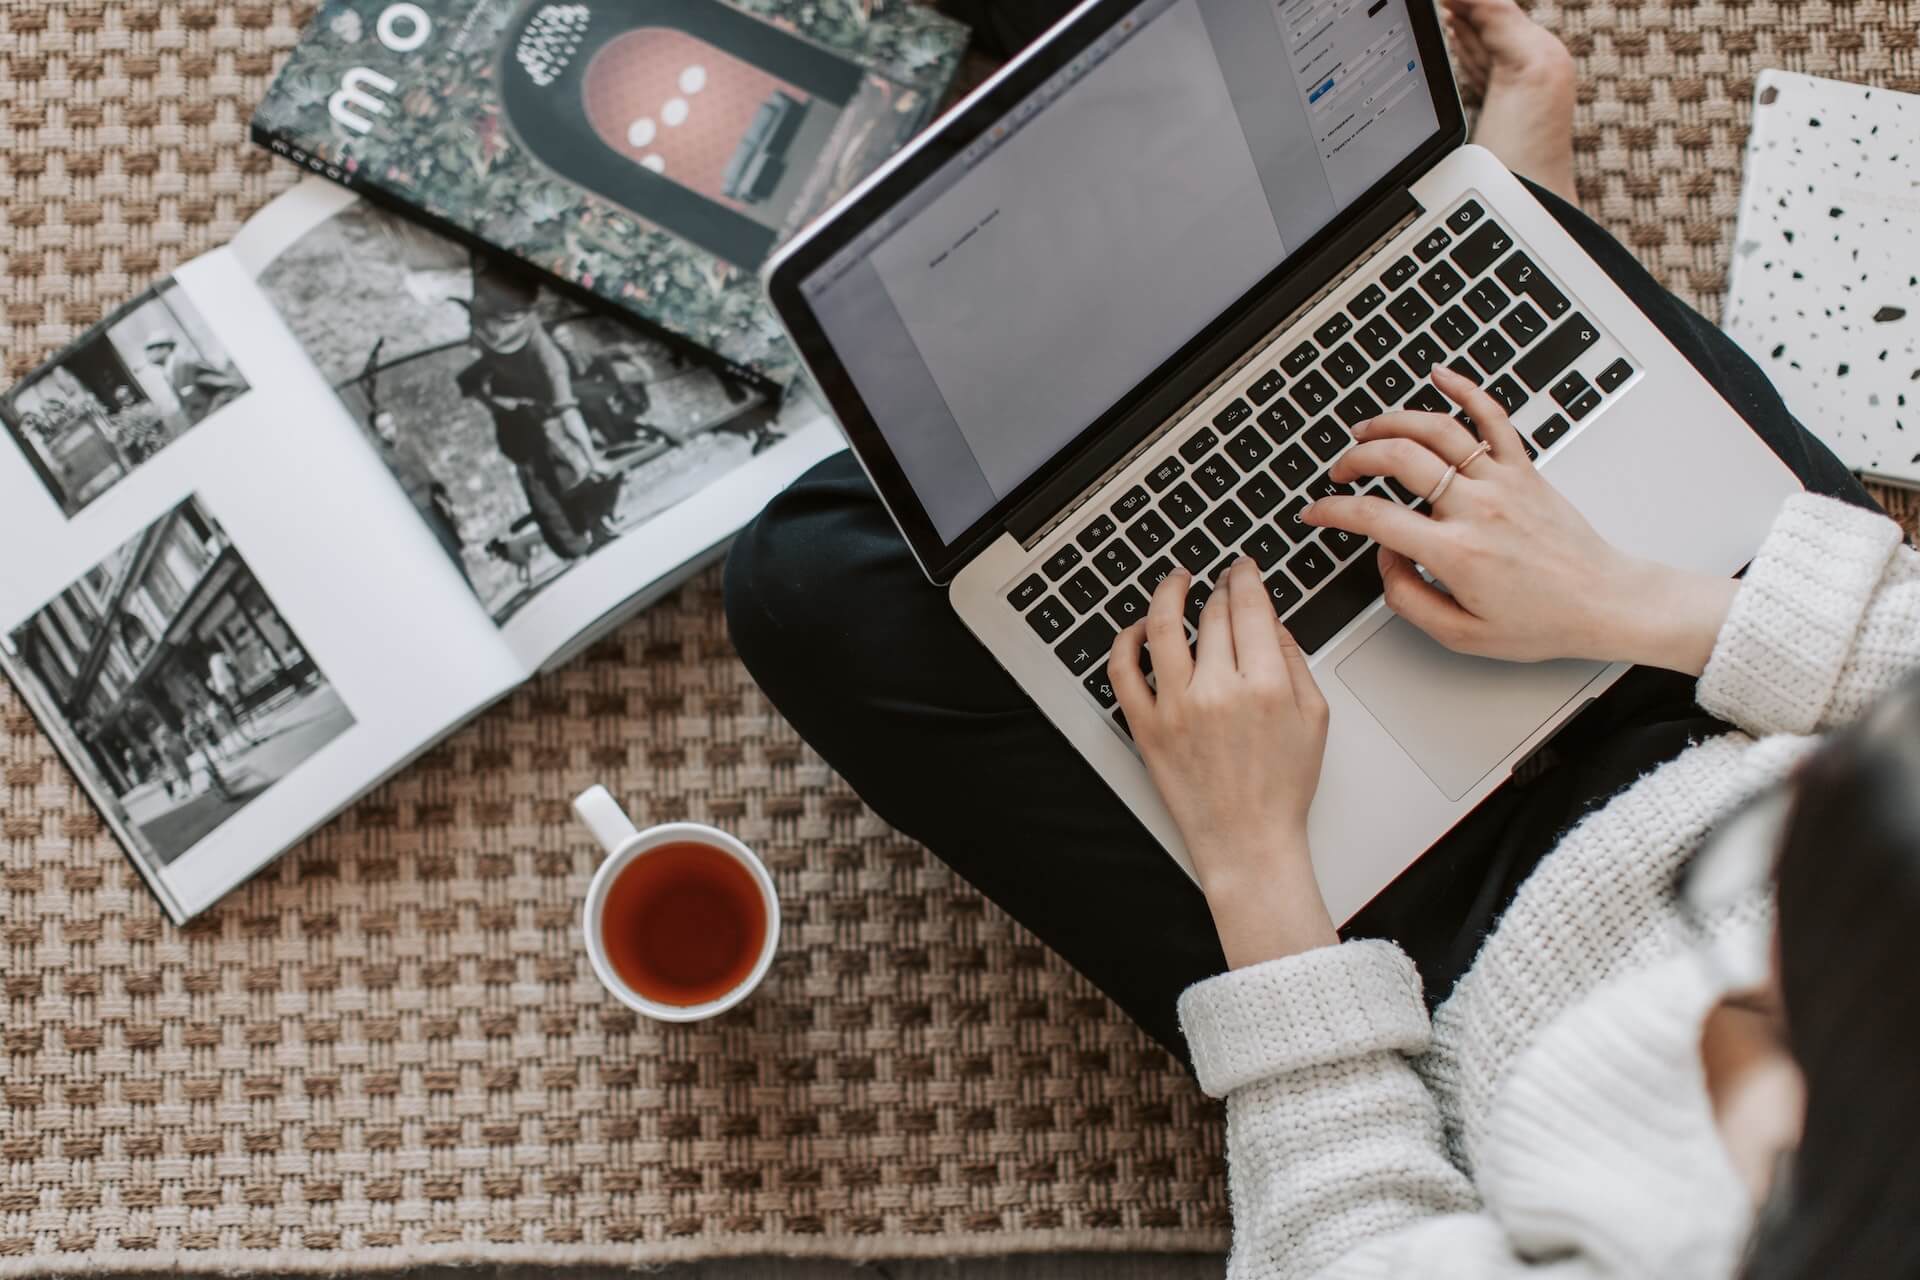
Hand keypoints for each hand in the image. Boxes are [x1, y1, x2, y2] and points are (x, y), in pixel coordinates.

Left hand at [1110, 558, 1337, 966]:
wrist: (1248, 841)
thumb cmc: (1282, 787)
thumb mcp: (1314, 718)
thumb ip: (1293, 660)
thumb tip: (1271, 620)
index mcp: (1265, 685)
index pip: (1249, 607)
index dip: (1245, 577)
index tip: (1243, 568)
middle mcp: (1218, 691)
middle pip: (1212, 614)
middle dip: (1218, 588)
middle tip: (1221, 579)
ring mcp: (1176, 707)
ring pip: (1164, 627)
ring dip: (1168, 593)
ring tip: (1175, 581)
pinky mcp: (1146, 727)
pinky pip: (1123, 671)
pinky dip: (1127, 641)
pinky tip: (1140, 628)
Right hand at [1303, 366, 1736, 673]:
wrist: (1605, 603)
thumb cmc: (1542, 622)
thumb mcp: (1462, 635)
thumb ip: (1408, 598)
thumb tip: (1386, 559)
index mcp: (1457, 552)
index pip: (1375, 518)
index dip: (1333, 512)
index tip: (1316, 512)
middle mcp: (1477, 508)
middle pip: (1400, 459)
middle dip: (1356, 460)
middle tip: (1340, 473)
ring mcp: (1503, 482)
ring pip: (1438, 430)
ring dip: (1393, 422)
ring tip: (1367, 429)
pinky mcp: (1525, 470)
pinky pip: (1493, 417)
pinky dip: (1465, 389)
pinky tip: (1441, 374)